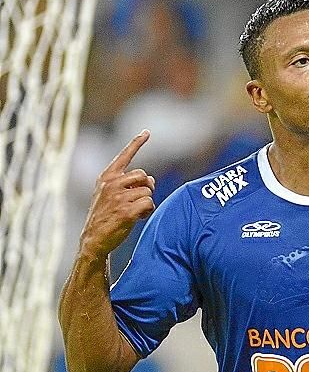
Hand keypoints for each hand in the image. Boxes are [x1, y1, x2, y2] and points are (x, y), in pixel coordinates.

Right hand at [79, 130, 155, 256]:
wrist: (93, 239)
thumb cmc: (105, 216)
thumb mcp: (109, 194)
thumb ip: (127, 183)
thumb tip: (150, 180)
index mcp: (106, 177)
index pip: (124, 156)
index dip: (136, 143)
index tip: (146, 132)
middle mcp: (111, 184)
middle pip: (144, 176)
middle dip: (146, 188)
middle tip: (137, 200)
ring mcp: (118, 197)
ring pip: (148, 191)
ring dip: (146, 202)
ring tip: (135, 211)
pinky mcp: (126, 211)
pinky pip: (149, 203)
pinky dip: (148, 211)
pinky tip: (138, 218)